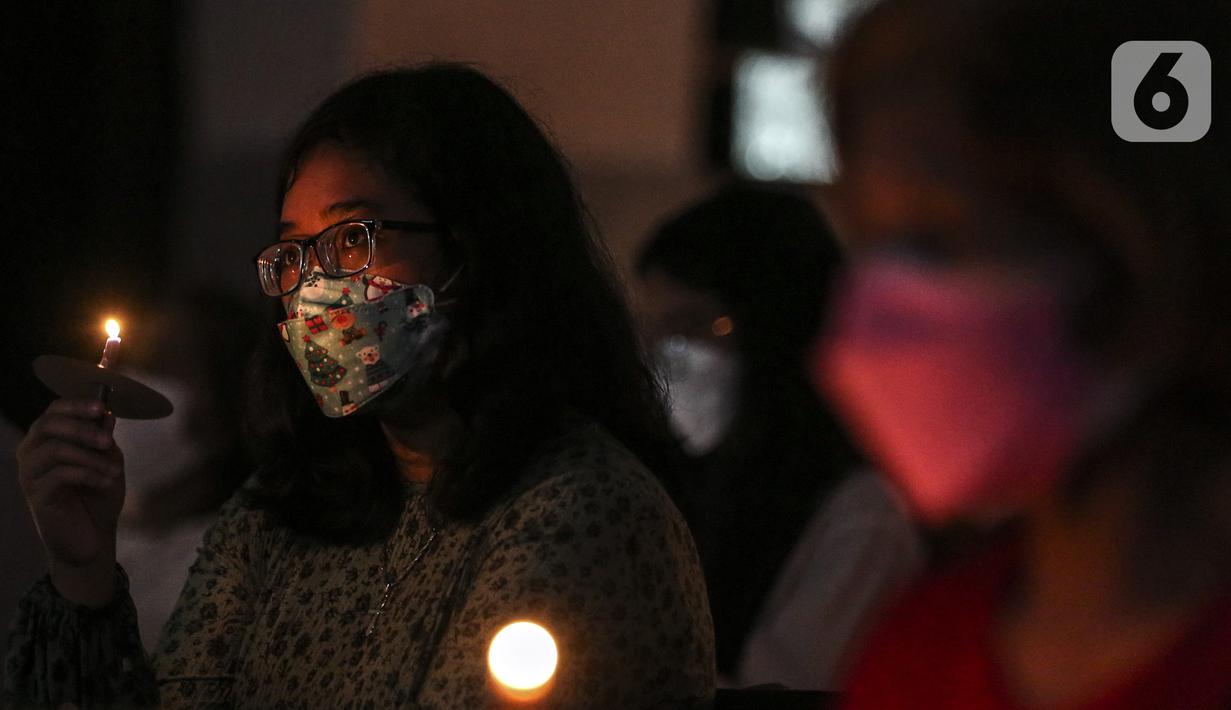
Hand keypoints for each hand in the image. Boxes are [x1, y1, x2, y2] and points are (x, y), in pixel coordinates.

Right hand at [16, 398, 124, 606]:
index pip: (54, 410)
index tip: (101, 408)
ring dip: (90, 457)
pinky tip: (107, 482)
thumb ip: (104, 438)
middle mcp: (32, 452)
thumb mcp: (108, 461)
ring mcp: (30, 475)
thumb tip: (107, 413)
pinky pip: (60, 475)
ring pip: (56, 449)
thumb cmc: (99, 495)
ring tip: (114, 470)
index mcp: (48, 439)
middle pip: (49, 425)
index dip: (77, 405)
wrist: (94, 537)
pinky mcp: (36, 496)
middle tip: (108, 441)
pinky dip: (89, 474)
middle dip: (83, 429)